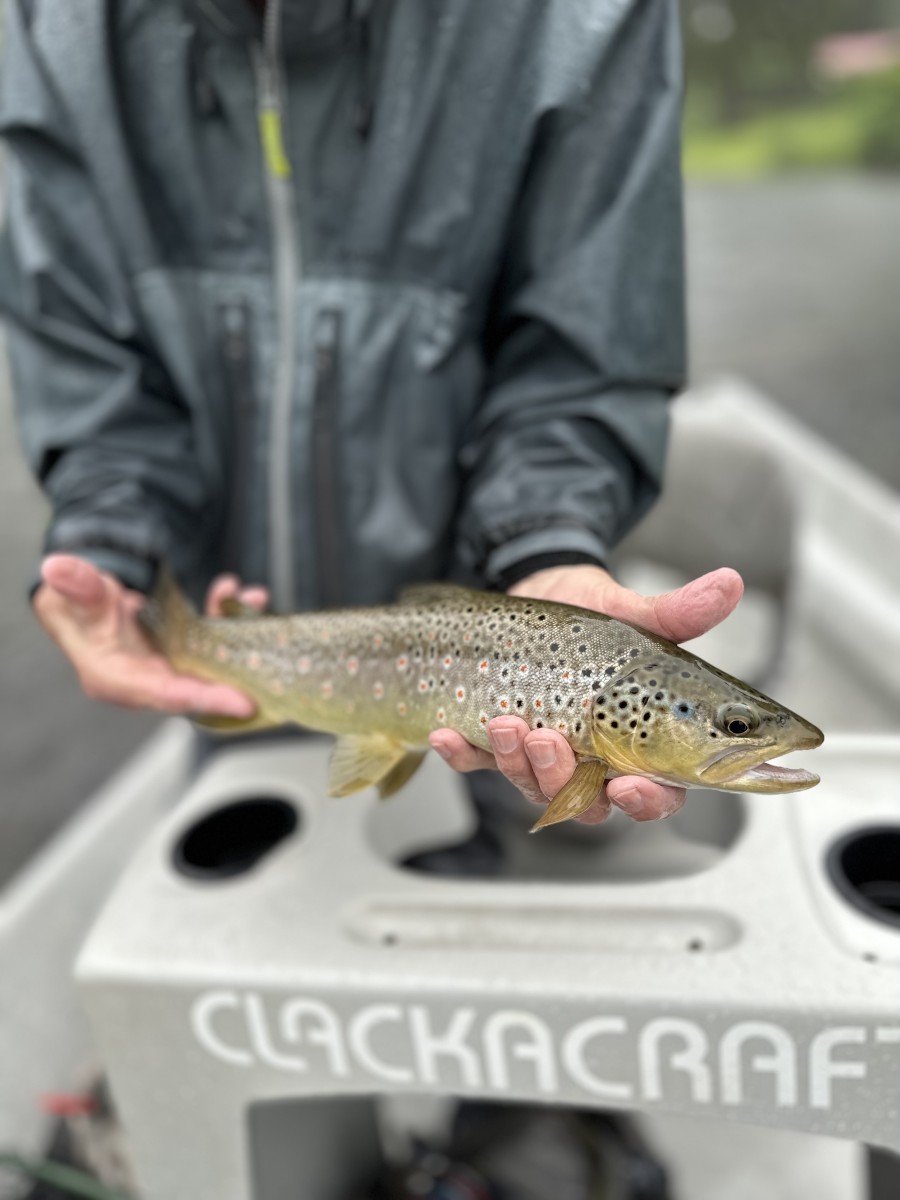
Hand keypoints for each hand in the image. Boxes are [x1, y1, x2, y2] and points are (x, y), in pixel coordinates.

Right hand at [33, 554, 267, 715]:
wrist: (83, 595)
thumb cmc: (78, 601)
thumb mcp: (79, 591)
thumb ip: (77, 585)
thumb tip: (56, 568)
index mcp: (115, 678)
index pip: (166, 694)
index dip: (204, 698)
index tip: (244, 702)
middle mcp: (145, 680)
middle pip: (198, 688)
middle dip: (236, 675)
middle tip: (272, 666)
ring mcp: (165, 668)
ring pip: (210, 661)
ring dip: (235, 635)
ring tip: (254, 601)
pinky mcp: (180, 654)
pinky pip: (211, 642)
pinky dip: (226, 618)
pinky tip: (240, 593)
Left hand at [429, 564, 743, 825]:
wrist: (536, 589)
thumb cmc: (594, 610)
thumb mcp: (630, 610)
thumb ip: (676, 612)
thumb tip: (729, 584)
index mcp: (643, 742)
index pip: (659, 793)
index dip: (647, 801)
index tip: (627, 785)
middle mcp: (595, 760)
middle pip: (587, 802)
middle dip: (561, 779)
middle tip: (547, 739)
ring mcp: (545, 755)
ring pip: (532, 786)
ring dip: (516, 764)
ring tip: (503, 723)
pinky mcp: (499, 743)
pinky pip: (480, 764)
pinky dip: (463, 754)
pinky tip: (449, 735)